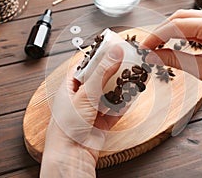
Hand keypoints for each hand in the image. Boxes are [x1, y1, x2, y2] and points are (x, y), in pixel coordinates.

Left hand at [40, 45, 123, 176]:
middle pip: (101, 78)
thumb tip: (114, 52)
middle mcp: (81, 96)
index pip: (86, 65)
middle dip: (115, 71)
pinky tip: (132, 95)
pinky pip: (116, 109)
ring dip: (121, 87)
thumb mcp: (85, 93)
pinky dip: (124, 103)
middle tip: (128, 61)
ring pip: (110, 93)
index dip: (99, 56)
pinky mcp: (102, 121)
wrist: (71, 154)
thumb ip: (101, 72)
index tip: (114, 47)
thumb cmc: (67, 125)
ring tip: (134, 76)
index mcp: (71, 85)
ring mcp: (93, 109)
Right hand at [141, 9, 201, 119]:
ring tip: (159, 45)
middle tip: (149, 47)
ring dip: (171, 31)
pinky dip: (183, 32)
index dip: (156, 37)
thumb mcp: (200, 69)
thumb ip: (173, 59)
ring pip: (187, 18)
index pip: (175, 26)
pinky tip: (175, 42)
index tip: (145, 47)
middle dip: (161, 32)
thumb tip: (153, 56)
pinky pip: (197, 23)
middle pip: (179, 17)